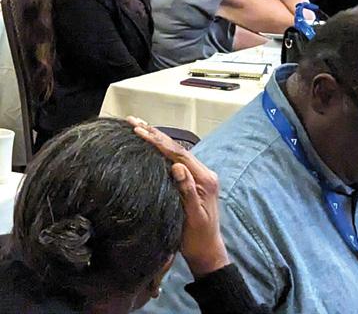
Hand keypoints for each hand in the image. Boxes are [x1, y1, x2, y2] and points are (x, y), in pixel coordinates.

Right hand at [127, 117, 228, 276]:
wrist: (207, 251)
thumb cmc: (198, 238)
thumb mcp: (192, 217)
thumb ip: (187, 191)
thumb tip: (177, 167)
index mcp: (204, 178)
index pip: (178, 154)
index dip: (158, 142)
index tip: (139, 131)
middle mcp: (203, 172)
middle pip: (176, 148)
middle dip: (155, 134)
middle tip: (134, 121)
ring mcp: (199, 175)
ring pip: (176, 152)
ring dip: (158, 139)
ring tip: (140, 127)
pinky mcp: (193, 180)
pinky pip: (177, 160)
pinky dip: (163, 150)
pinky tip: (152, 145)